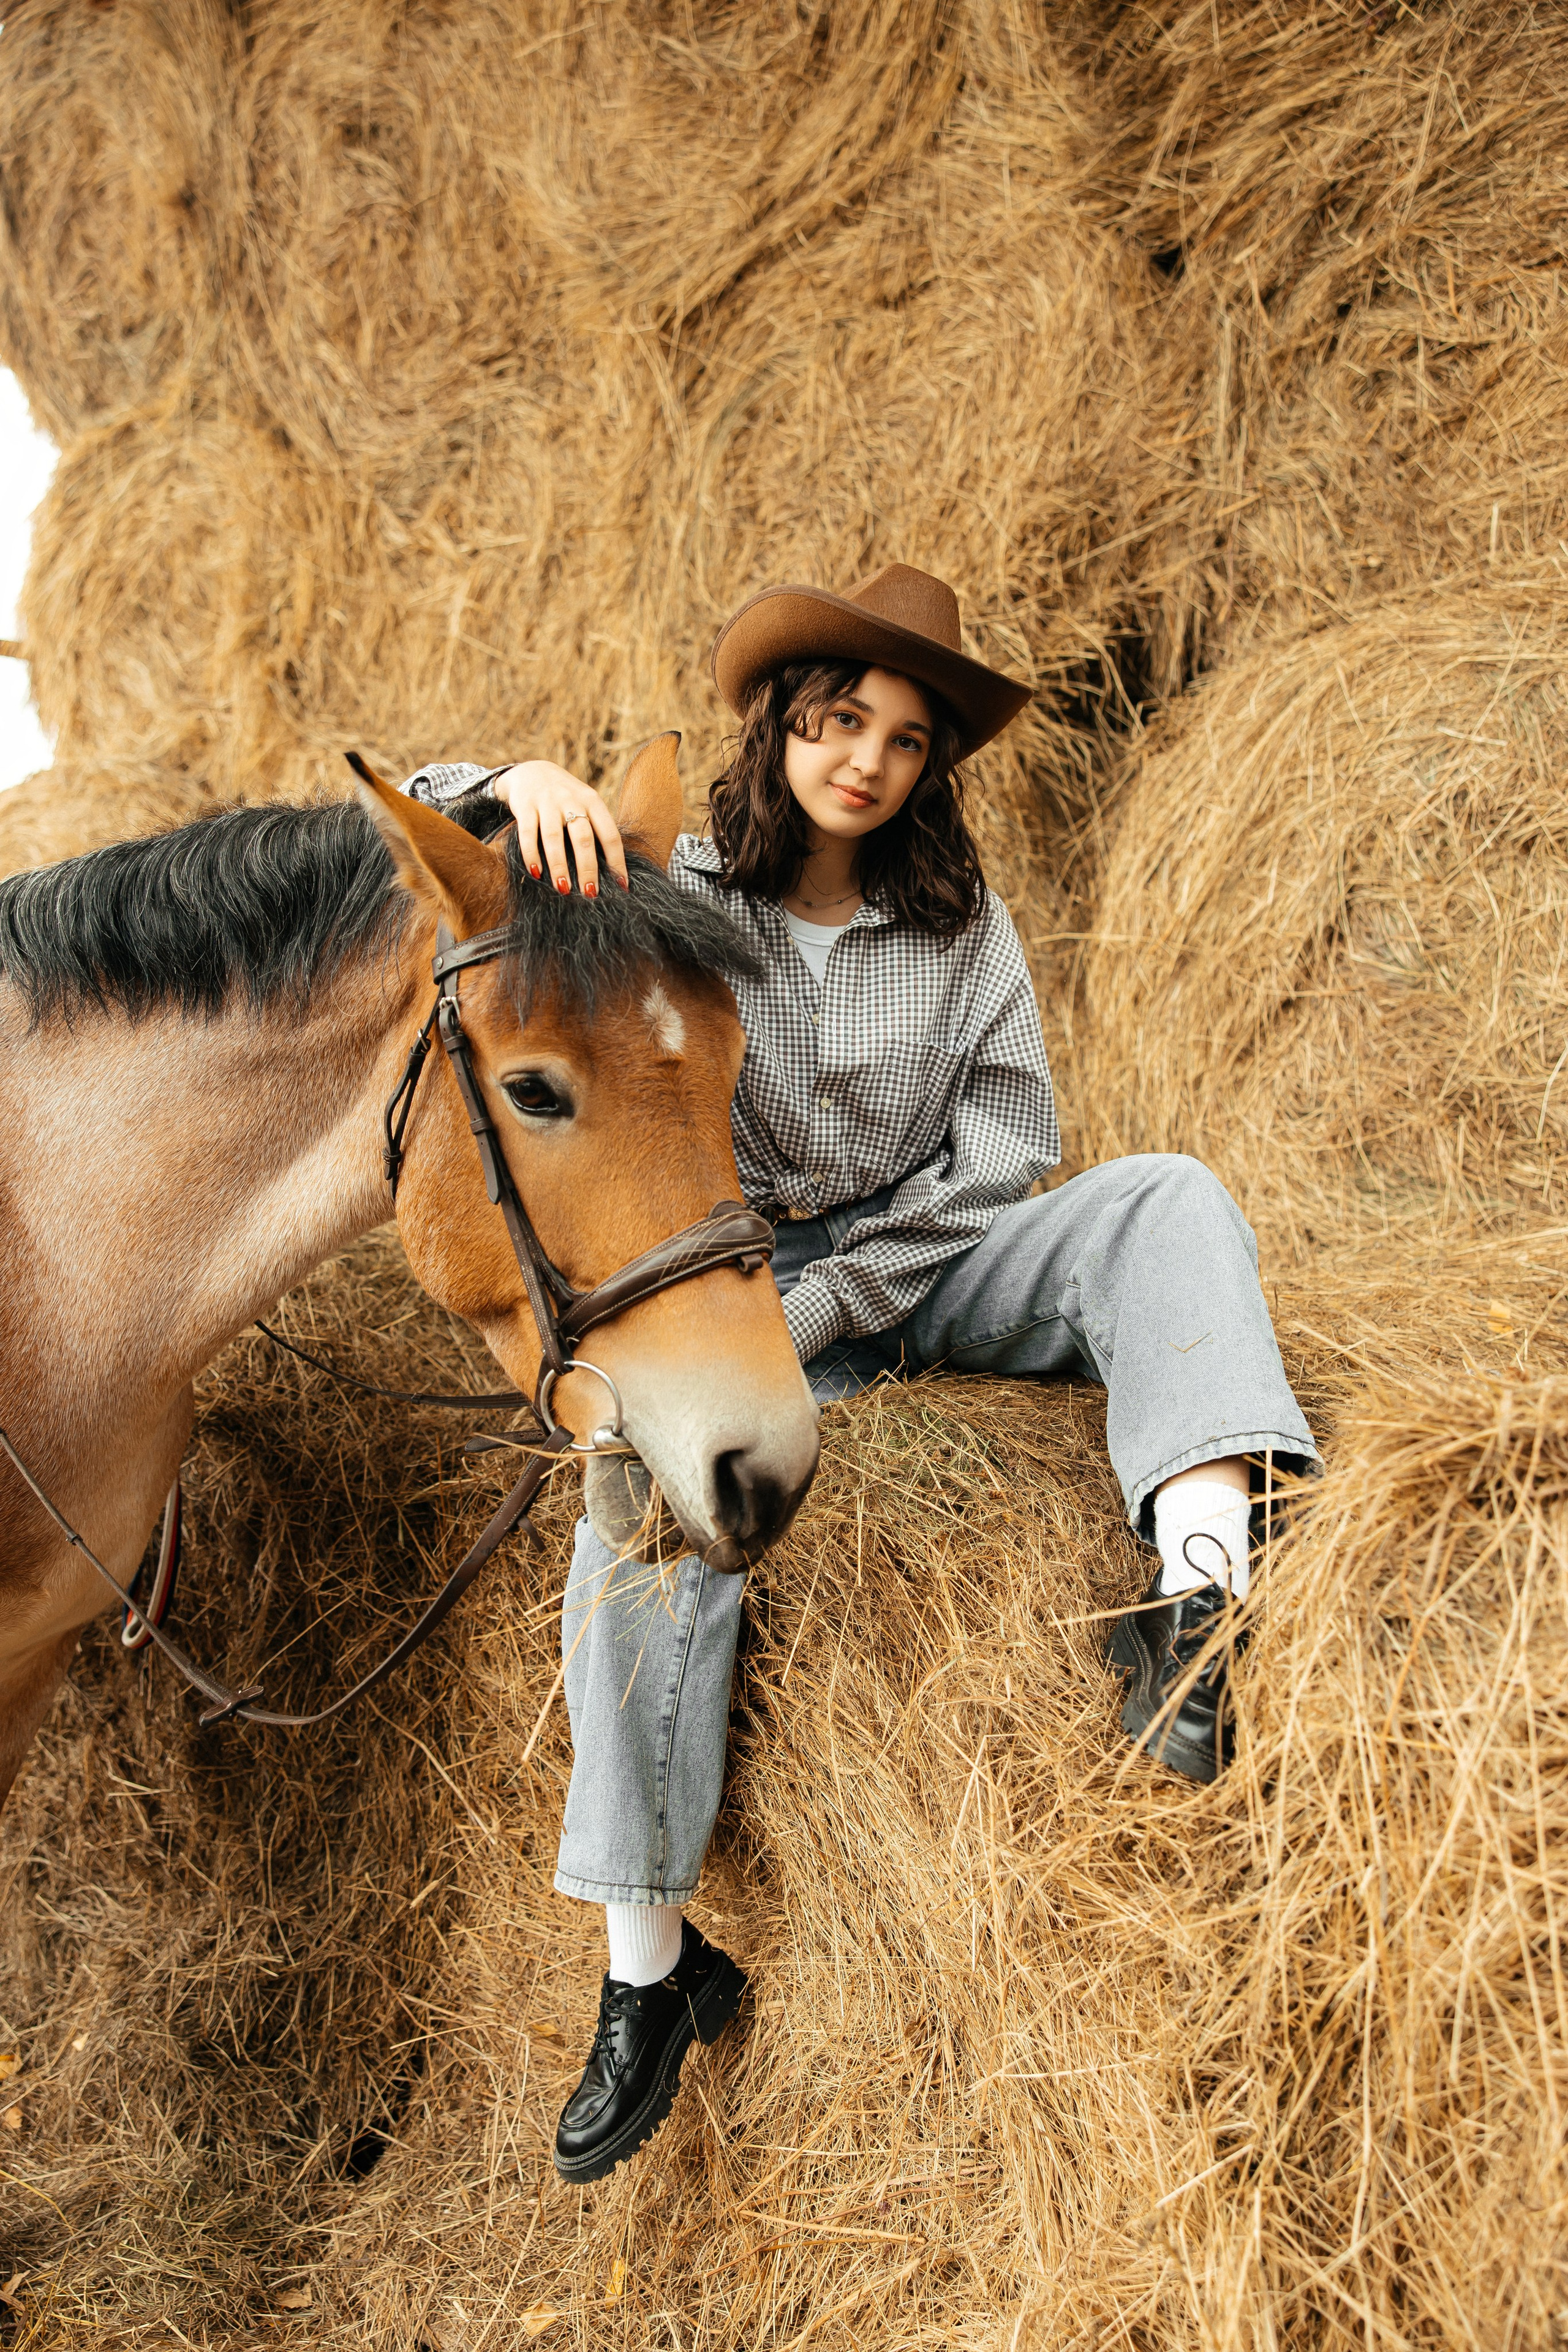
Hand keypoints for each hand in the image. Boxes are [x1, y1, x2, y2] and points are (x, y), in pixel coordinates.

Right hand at [490, 762, 628, 895]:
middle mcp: (572, 800)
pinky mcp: (525, 806)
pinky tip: (536, 873)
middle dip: (588, 868)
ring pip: (554, 837)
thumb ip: (596, 829)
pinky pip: (528, 834)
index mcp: (593, 801)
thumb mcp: (586, 805)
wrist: (532, 772)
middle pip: (583, 838)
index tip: (621, 885)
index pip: (610, 835)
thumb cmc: (566, 799)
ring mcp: (547, 802)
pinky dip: (531, 854)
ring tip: (563, 889)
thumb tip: (611, 871)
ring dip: (559, 866)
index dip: (617, 861)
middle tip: (590, 894)